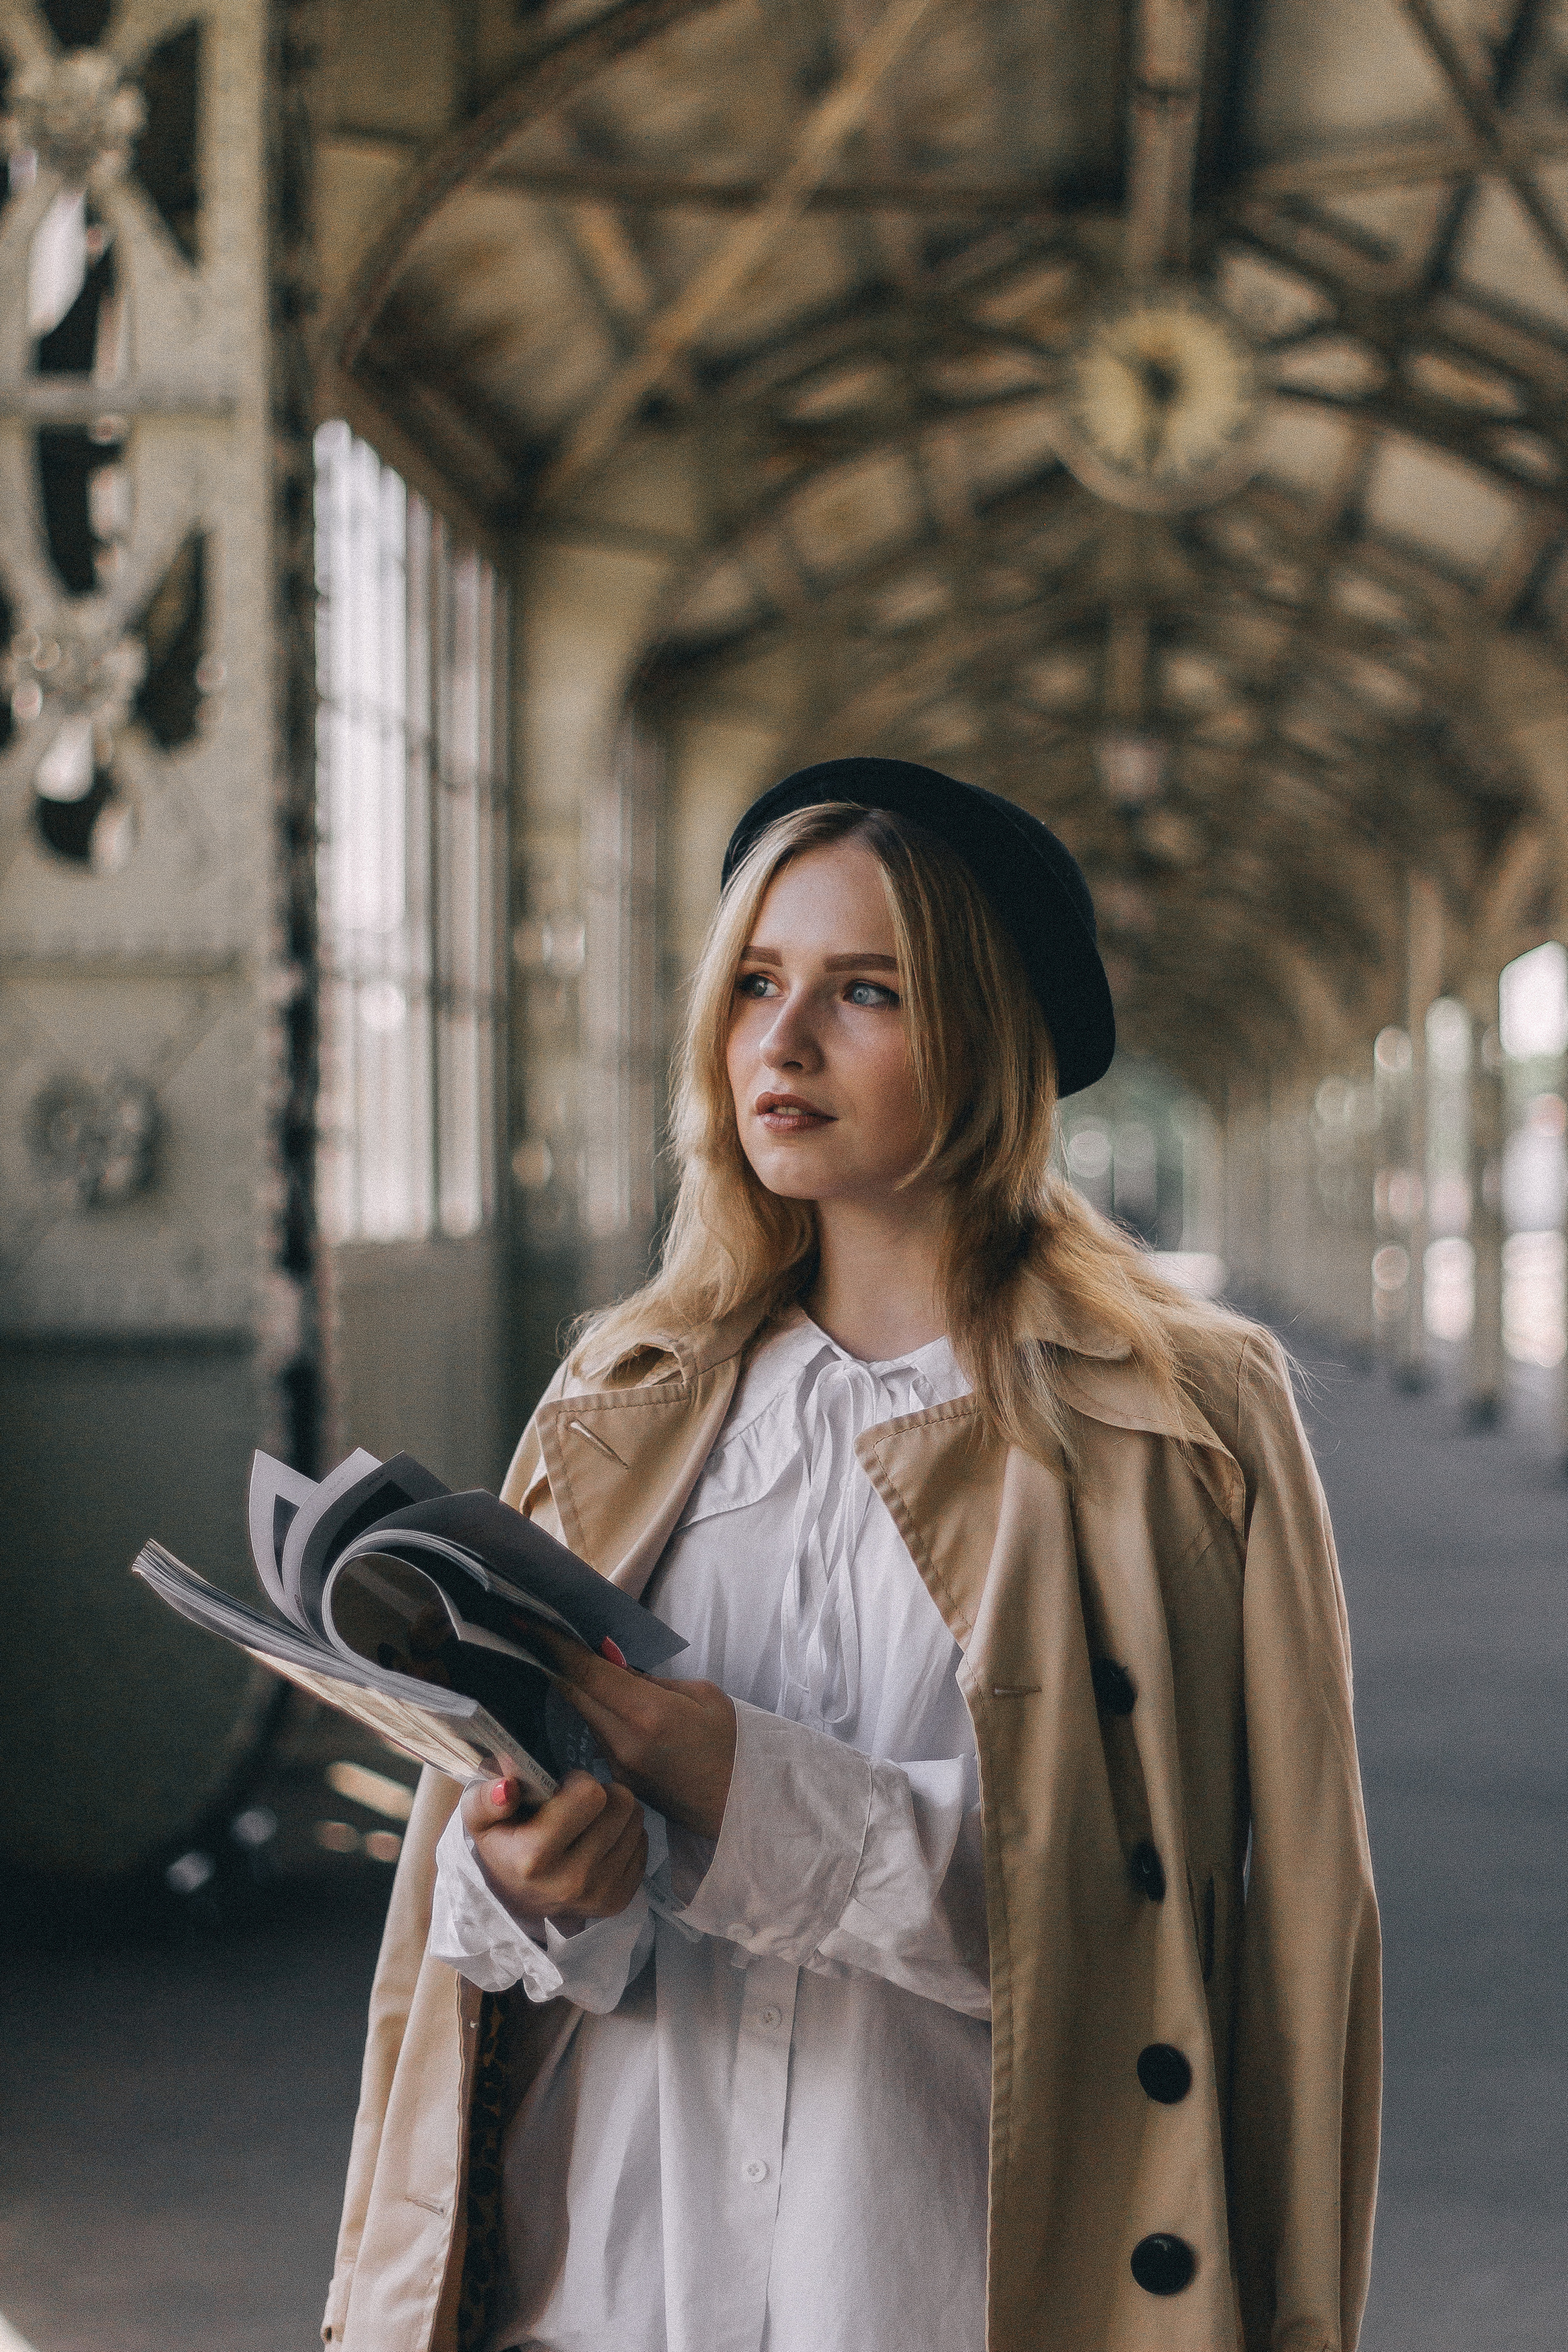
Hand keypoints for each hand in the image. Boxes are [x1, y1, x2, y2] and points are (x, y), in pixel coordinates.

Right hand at [461, 1769, 646, 1932]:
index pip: (590, 1794)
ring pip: (636, 1821)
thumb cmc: (502, 1845)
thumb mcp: (480, 1817)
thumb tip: (507, 1787)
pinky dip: (624, 1836)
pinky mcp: (619, 1901)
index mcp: (535, 1857)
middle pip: (621, 1804)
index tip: (561, 1791)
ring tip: (588, 1822)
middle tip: (578, 1805)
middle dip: (601, 1794)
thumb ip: (487, 1797)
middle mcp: (571, 1882)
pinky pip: (642, 1845)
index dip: (577, 1781)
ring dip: (615, 1813)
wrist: (514, 1899)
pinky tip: (599, 1842)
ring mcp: (598, 1895)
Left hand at [545, 1639, 736, 1841]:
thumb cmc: (730, 1743)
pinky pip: (595, 1733)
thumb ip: (651, 1679)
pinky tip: (593, 1694)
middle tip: (528, 1630)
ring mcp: (616, 1763)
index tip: (522, 1621)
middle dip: (548, 1659)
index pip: (586, 1672)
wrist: (738, 1803)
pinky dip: (590, 1708)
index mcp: (649, 1713)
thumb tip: (611, 1663)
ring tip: (561, 1655)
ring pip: (583, 1712)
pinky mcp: (616, 1777)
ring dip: (571, 1684)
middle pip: (572, 1691)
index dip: (551, 1644)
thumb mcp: (702, 1695)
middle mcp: (623, 1740)